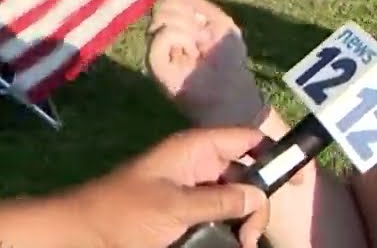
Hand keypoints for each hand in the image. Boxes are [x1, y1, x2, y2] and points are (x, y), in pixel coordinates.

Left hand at [70, 127, 269, 247]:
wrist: (77, 236)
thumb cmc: (122, 214)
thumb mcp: (175, 207)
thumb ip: (221, 201)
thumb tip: (258, 197)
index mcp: (195, 150)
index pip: (248, 140)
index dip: (276, 153)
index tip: (298, 179)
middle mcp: (196, 165)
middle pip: (246, 176)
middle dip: (255, 204)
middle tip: (250, 236)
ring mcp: (189, 190)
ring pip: (233, 201)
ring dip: (242, 222)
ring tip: (240, 244)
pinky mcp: (182, 214)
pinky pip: (216, 217)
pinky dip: (226, 230)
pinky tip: (229, 243)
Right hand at [147, 0, 266, 127]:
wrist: (232, 90)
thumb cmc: (230, 60)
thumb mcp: (220, 23)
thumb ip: (199, 5)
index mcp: (180, 24)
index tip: (197, 10)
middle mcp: (164, 35)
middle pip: (162, 4)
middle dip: (187, 13)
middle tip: (203, 34)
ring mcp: (158, 50)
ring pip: (161, 17)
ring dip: (187, 27)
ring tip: (199, 45)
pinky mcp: (154, 64)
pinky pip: (160, 35)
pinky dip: (179, 37)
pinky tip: (190, 51)